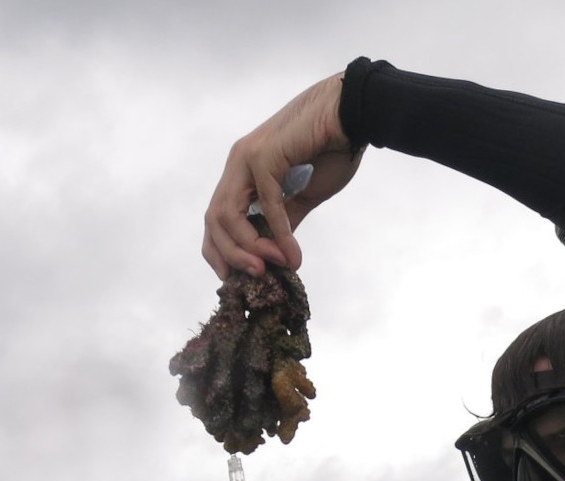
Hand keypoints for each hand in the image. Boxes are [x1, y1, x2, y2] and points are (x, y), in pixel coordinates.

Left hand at [202, 72, 363, 278]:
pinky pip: (265, 204)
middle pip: (213, 221)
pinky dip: (278, 233)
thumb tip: (278, 252)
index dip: (221, 252)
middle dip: (230, 256)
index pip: (217, 219)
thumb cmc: (331, 151)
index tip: (239, 279)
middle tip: (257, 279)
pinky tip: (291, 254)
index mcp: (243, 173)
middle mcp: (238, 164)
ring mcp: (247, 158)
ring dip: (247, 248)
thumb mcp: (304, 197)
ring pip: (227, 214)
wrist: (351, 117)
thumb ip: (285, 221)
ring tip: (274, 268)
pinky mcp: (264, 156)